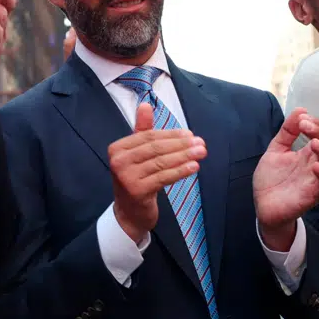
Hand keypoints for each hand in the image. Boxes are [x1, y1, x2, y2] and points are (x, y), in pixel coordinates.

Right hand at [109, 103, 205, 243]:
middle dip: (181, 144)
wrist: (129, 213)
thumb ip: (142, 130)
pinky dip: (180, 171)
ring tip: (201, 153)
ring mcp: (126, 177)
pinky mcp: (137, 191)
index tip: (190, 134)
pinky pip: (163, 177)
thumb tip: (145, 104)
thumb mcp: (137, 154)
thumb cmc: (136, 179)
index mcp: (117, 148)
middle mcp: (118, 161)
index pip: (148, 136)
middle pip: (155, 148)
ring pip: (161, 162)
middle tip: (201, 143)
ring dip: (184, 156)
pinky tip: (194, 167)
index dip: (171, 134)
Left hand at [254, 109, 318, 250]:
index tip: (302, 119)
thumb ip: (287, 132)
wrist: (263, 205)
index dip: (316, 124)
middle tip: (305, 125)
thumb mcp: (276, 150)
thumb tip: (301, 110)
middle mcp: (315, 164)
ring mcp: (315, 179)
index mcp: (308, 153)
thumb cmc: (271, 179)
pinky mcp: (312, 194)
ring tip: (314, 143)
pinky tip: (314, 166)